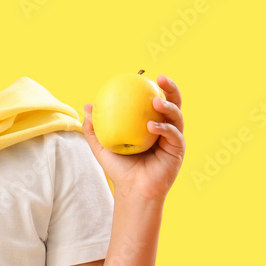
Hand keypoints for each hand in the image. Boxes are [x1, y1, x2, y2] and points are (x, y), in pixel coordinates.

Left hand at [82, 74, 185, 202]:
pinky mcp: (178, 150)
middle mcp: (165, 128)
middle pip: (173, 103)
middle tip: (161, 79)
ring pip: (177, 116)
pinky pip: (174, 134)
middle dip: (171, 88)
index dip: (153, 87)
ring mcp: (173, 139)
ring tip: (155, 101)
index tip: (144, 75)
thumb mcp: (102, 146)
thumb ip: (94, 128)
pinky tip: (152, 125)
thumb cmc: (119, 168)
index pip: (155, 101)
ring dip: (168, 106)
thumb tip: (88, 106)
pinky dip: (163, 128)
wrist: (132, 190)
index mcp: (151, 124)